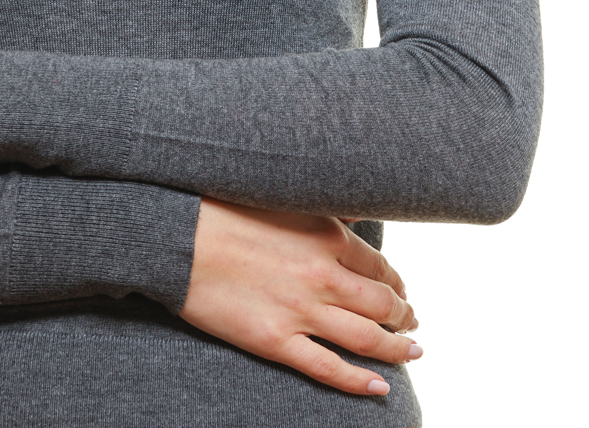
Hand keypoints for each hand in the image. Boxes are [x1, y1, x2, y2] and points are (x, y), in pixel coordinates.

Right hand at [179, 199, 420, 395]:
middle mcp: (323, 275)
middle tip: (411, 323)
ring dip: (397, 349)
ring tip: (412, 353)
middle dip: (404, 317)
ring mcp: (302, 311)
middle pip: (383, 305)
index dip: (396, 283)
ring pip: (368, 340)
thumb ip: (320, 215)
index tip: (399, 290)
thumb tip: (353, 221)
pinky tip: (380, 388)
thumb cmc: (222, 210)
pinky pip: (329, 369)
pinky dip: (360, 382)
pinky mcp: (277, 341)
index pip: (380, 267)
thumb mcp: (281, 200)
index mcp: (326, 235)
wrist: (177, 237)